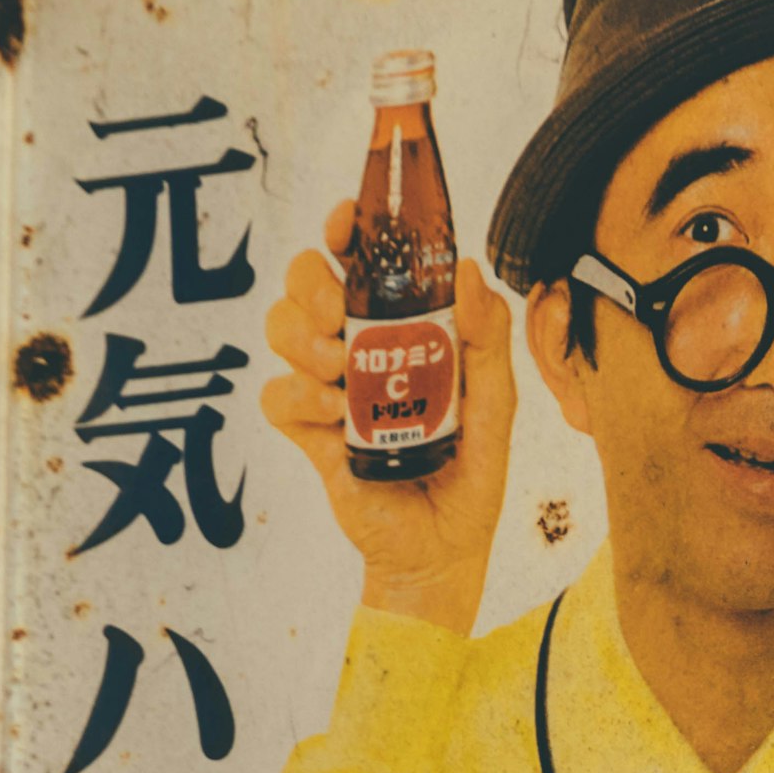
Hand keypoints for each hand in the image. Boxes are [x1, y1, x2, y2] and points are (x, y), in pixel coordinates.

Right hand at [259, 198, 520, 631]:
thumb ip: (488, 338)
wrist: (444, 547)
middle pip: (304, 281)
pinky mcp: (306, 430)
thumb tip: (468, 272)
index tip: (345, 224)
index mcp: (401, 328)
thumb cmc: (473, 472)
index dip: (344, 230)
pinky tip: (334, 416)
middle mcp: (356, 347)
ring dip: (305, 341)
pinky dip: (301, 397)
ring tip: (342, 374)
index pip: (360, 259)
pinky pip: (275, 394)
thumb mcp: (497, 402)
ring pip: (279, 327)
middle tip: (340, 317)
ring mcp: (326, 386)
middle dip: (312, 285)